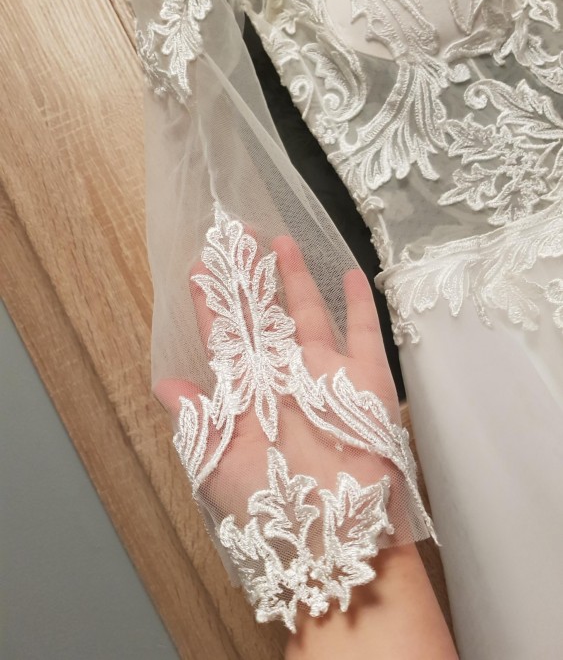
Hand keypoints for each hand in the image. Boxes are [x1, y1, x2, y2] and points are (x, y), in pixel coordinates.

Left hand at [155, 234, 401, 518]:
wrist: (333, 537)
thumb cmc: (271, 505)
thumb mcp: (220, 464)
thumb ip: (196, 421)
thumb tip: (163, 384)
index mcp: (249, 394)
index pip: (226, 338)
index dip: (212, 305)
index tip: (200, 272)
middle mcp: (284, 377)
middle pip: (265, 315)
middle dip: (251, 278)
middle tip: (238, 239)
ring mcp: (325, 375)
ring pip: (309, 314)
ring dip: (296, 279)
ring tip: (281, 242)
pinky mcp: (364, 381)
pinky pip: (364, 335)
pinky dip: (359, 305)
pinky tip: (351, 275)